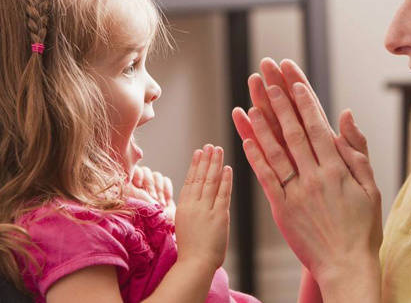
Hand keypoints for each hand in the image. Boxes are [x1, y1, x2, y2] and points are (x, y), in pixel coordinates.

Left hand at [127, 165, 175, 219]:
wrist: (163, 227)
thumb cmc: (145, 218)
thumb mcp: (133, 200)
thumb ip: (130, 187)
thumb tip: (125, 176)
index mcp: (129, 187)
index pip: (133, 170)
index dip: (137, 174)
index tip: (138, 184)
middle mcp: (140, 185)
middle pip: (146, 171)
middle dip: (150, 184)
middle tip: (152, 198)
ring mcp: (153, 187)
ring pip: (156, 175)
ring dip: (158, 188)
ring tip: (159, 202)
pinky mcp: (164, 190)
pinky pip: (166, 180)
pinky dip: (166, 189)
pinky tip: (165, 201)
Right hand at [175, 145, 232, 271]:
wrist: (195, 264)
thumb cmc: (191, 250)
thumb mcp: (184, 225)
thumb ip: (191, 211)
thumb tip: (196, 200)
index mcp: (183, 208)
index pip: (190, 181)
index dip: (195, 165)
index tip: (198, 152)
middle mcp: (193, 206)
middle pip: (200, 177)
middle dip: (206, 160)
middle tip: (210, 145)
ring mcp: (206, 210)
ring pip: (211, 182)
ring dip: (215, 164)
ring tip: (218, 150)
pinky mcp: (219, 216)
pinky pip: (223, 194)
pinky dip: (225, 180)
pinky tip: (227, 168)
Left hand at [232, 59, 381, 284]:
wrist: (347, 266)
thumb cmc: (363, 227)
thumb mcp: (371, 187)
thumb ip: (357, 150)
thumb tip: (345, 114)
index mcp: (338, 169)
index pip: (317, 126)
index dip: (303, 101)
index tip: (292, 80)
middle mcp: (315, 176)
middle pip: (293, 131)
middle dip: (278, 101)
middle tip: (266, 77)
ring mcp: (296, 193)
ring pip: (275, 151)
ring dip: (261, 124)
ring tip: (250, 100)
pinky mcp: (281, 209)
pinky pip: (265, 178)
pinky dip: (255, 156)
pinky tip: (245, 138)